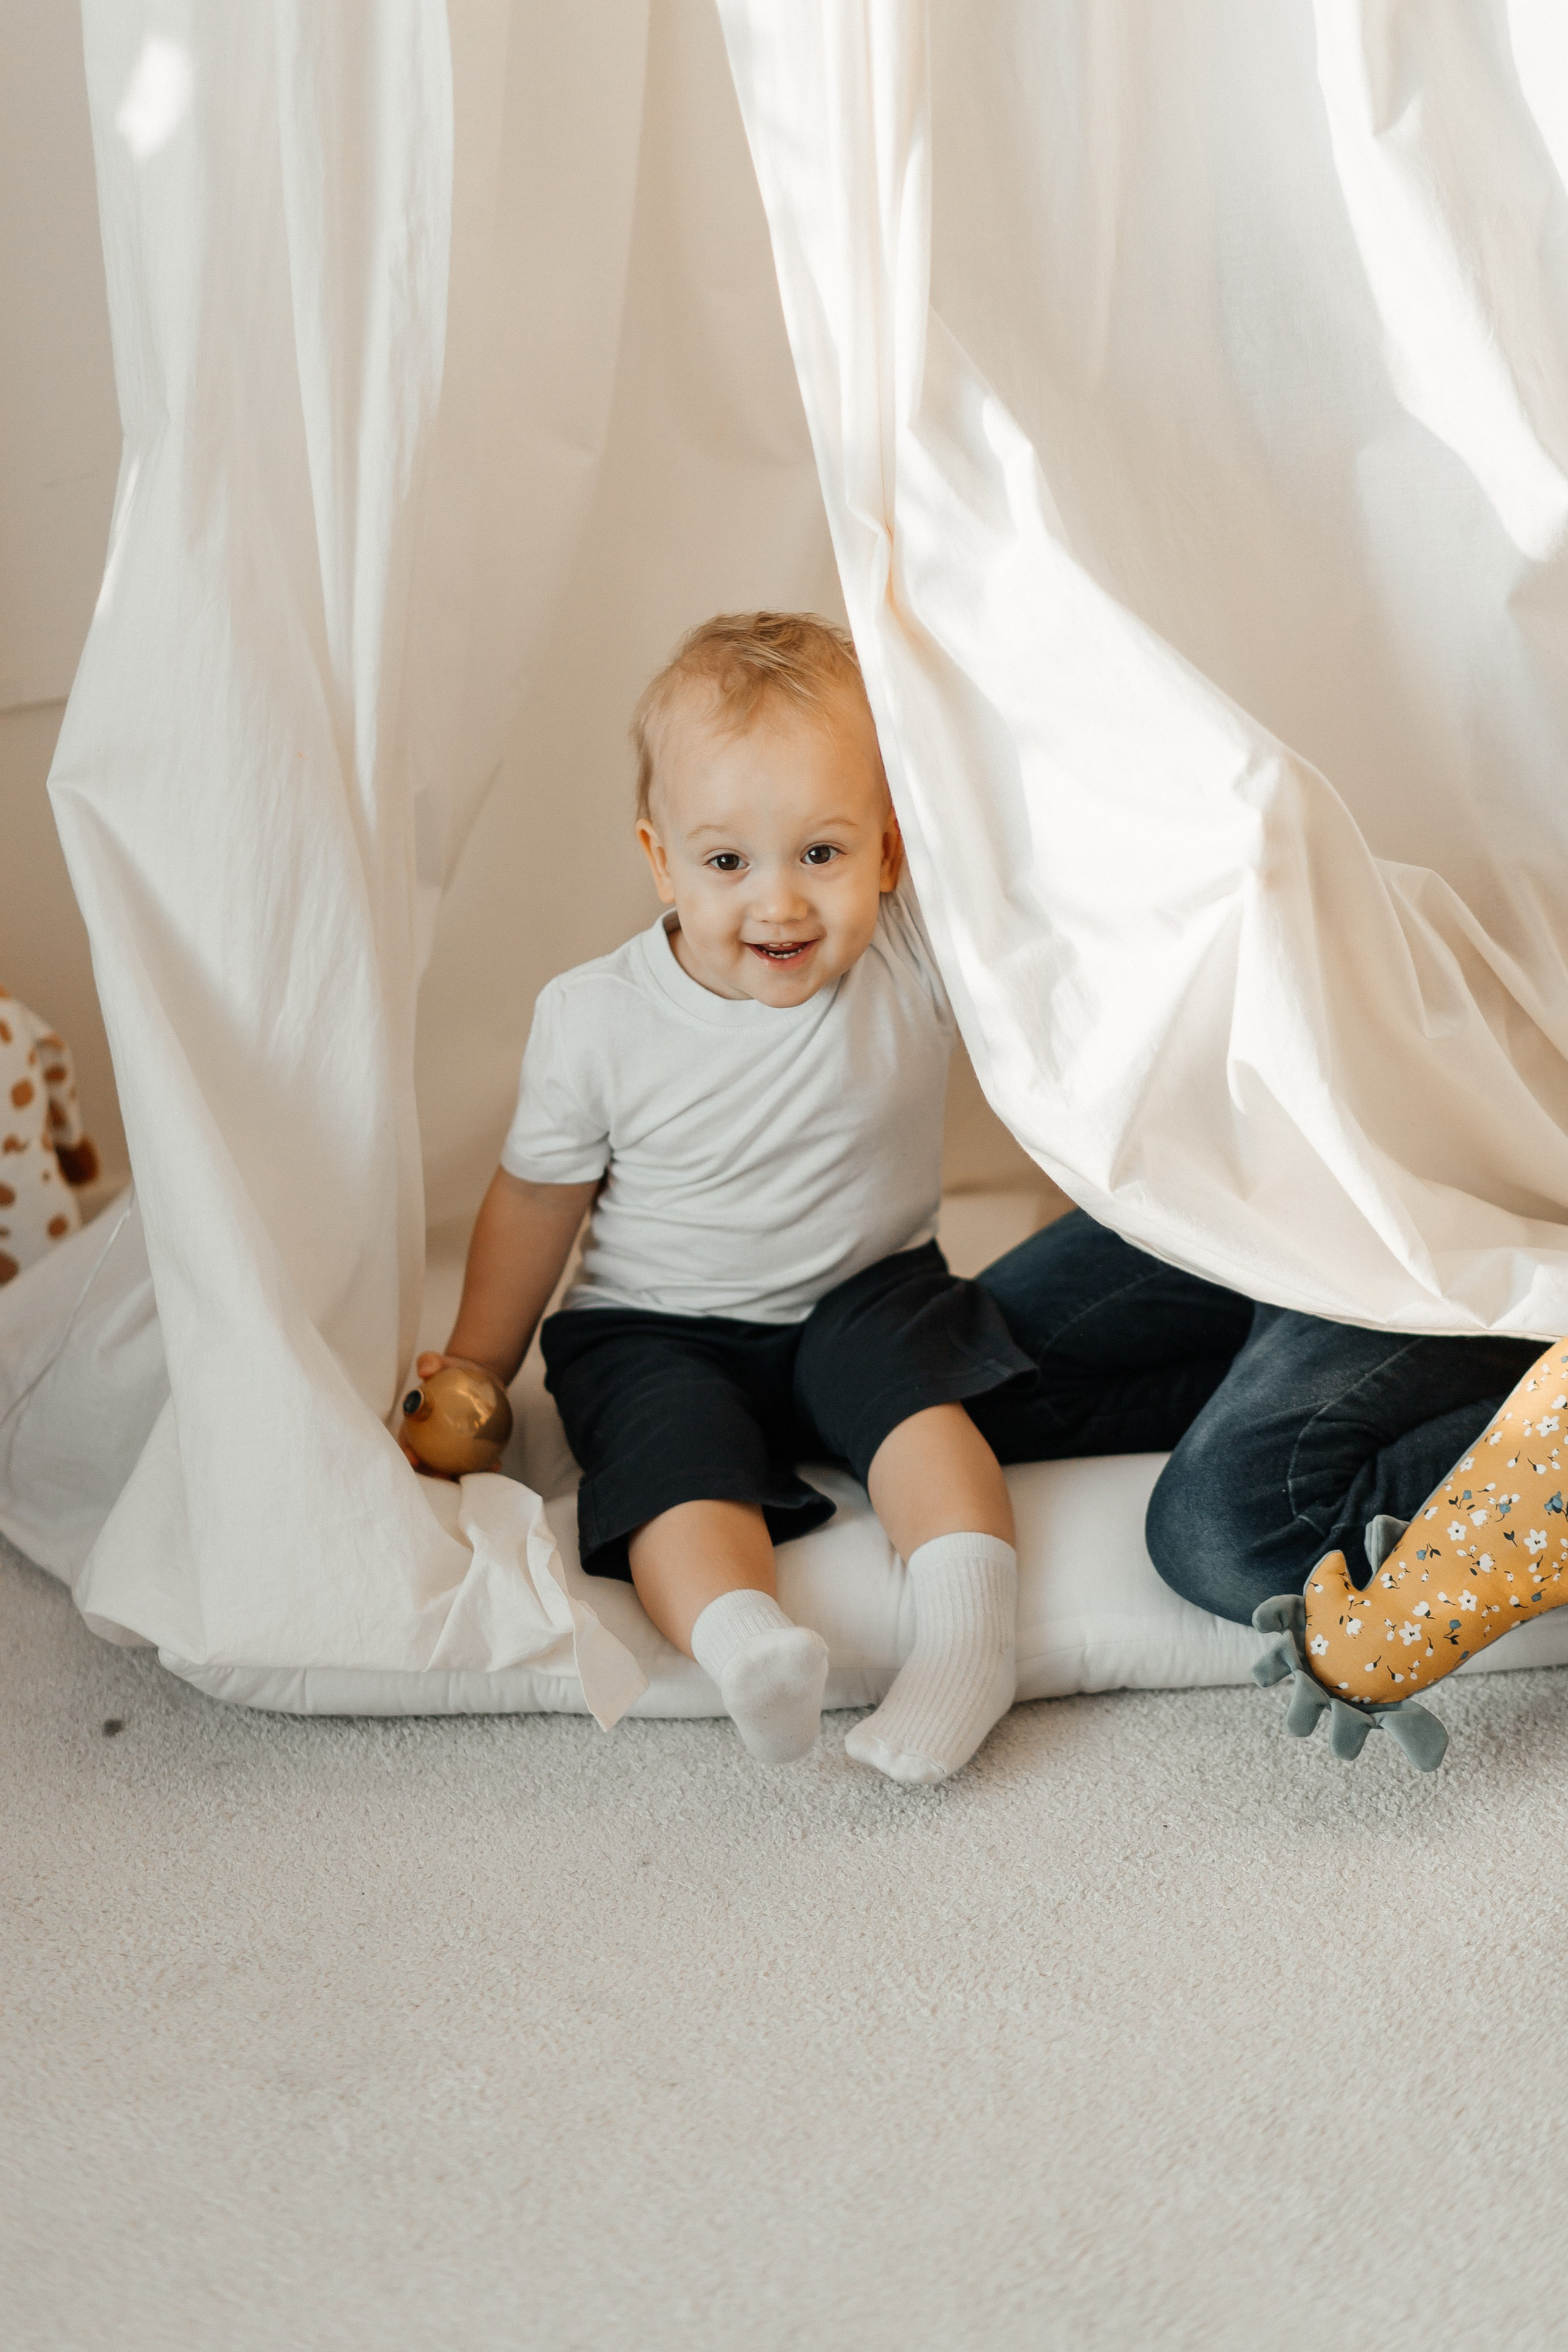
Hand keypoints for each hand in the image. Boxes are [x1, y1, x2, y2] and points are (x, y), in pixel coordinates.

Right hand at [397, 1352, 506, 1475]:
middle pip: (427, 1460)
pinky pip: (474, 1458)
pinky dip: (484, 1464)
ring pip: (451, 1465)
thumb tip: (424, 1369)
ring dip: (460, 1475)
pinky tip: (496, 1465)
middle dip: (432, 1472)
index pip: (407, 1439)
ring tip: (475, 1475)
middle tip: (445, 1475)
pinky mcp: (468, 1447)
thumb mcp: (442, 1362)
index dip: (407, 1451)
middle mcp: (429, 1438)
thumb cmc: (453, 1369)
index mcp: (416, 1422)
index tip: (414, 1460)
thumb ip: (430, 1361)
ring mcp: (449, 1445)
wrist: (477, 1375)